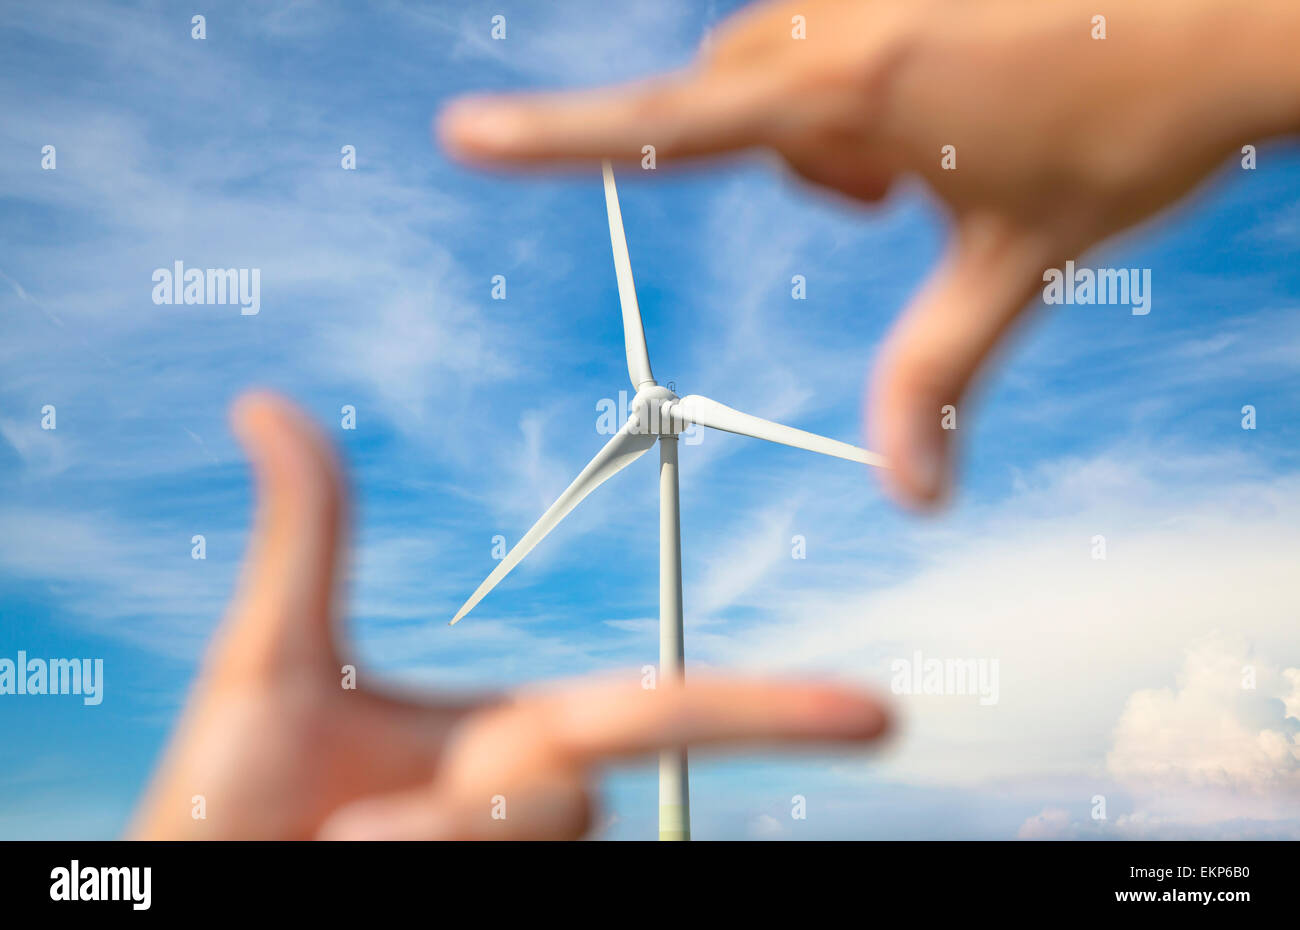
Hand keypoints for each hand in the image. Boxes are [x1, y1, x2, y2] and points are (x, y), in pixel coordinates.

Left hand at [130, 393, 888, 839]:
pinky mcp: (513, 904)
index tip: (879, 714)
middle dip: (465, 809)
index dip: (773, 710)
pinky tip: (358, 859)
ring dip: (413, 840)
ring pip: (527, 838)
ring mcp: (521, 867)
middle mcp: (533, 807)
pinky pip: (477, 870)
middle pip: (571, 799)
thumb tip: (263, 403)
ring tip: (345, 843)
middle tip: (355, 821)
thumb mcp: (270, 661)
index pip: (663, 713)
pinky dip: (405, 857)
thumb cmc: (230, 801)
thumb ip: (302, 539)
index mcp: (516, 736)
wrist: (208, 890)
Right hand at [438, 0, 1299, 507]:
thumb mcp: (1019, 264)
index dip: (553, 140)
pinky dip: (855, 57)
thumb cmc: (1135, 129)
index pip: (666, 124)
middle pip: (723, 96)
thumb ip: (939, 380)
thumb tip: (914, 502)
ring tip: (938, 129)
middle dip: (786, 162)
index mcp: (849, 94)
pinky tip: (953, 72)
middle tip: (895, 192)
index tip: (463, 134)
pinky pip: (821, 10)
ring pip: (773, 53)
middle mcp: (838, 18)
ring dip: (823, 111)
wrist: (1244, 9)